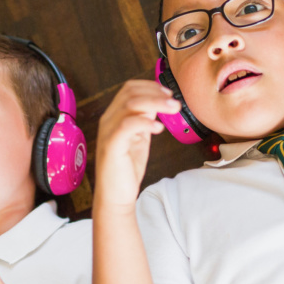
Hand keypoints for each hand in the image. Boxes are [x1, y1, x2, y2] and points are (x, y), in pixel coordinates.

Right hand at [94, 80, 179, 210]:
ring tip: (173, 109)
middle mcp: (108, 120)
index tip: (169, 94)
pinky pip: (126, 126)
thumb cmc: (127, 169)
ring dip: (155, 103)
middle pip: (129, 92)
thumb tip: (158, 102)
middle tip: (175, 102)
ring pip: (129, 105)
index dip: (151, 87)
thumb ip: (144, 120)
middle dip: (156, 93)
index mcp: (114, 117)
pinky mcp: (111, 146)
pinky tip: (159, 128)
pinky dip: (145, 123)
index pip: (129, 89)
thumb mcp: (139, 138)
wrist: (115, 196)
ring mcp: (108, 132)